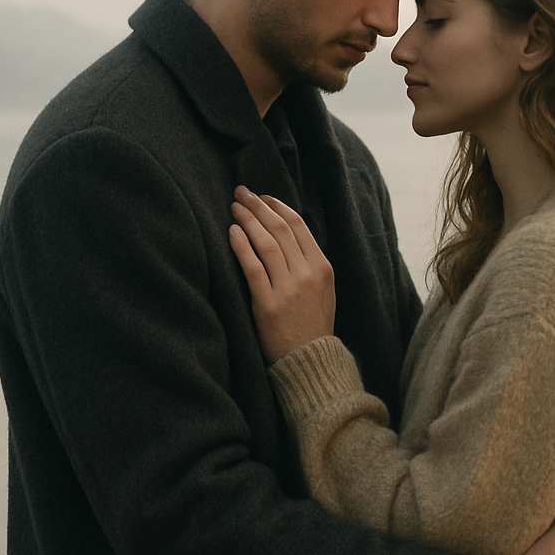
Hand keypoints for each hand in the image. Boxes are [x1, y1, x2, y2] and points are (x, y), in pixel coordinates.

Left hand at [228, 187, 335, 362]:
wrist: (310, 361)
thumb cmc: (312, 325)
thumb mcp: (323, 290)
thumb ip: (309, 263)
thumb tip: (284, 234)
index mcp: (323, 267)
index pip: (298, 225)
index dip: (277, 206)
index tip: (262, 197)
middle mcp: (307, 274)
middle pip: (280, 228)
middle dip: (258, 206)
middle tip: (241, 192)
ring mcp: (289, 289)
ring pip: (266, 243)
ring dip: (248, 220)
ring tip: (234, 207)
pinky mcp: (268, 305)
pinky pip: (253, 268)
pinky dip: (241, 246)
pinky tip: (232, 232)